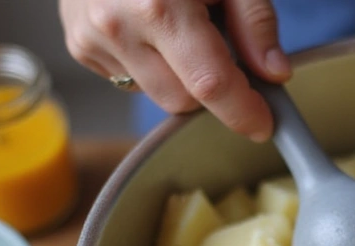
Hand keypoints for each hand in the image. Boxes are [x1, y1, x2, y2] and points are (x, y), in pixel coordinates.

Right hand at [59, 0, 289, 140]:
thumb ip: (254, 21)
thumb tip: (274, 72)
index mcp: (159, 5)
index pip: (210, 83)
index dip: (243, 111)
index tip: (264, 124)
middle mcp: (118, 26)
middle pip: (184, 100)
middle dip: (211, 88)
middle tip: (223, 51)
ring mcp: (91, 38)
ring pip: (157, 95)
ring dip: (180, 78)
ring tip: (182, 29)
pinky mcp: (80, 46)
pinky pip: (130, 80)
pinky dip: (151, 65)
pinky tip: (151, 29)